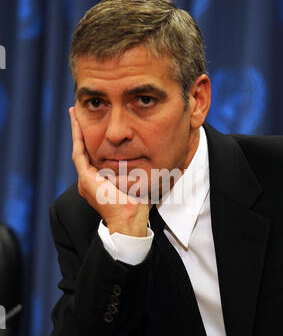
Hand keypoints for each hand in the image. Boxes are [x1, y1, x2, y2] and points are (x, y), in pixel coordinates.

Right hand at [69, 107, 149, 236]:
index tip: (93, 126)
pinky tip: (77, 124)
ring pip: (79, 150)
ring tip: (74, 114)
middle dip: (80, 132)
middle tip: (76, 114)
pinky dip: (78, 139)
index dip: (91, 141)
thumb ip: (138, 173)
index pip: (93, 157)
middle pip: (83, 151)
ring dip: (76, 131)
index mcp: (98, 184)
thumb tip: (155, 162)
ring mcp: (86, 181)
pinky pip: (79, 154)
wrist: (129, 221)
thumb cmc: (136, 208)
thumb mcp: (137, 184)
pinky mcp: (86, 180)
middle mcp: (88, 182)